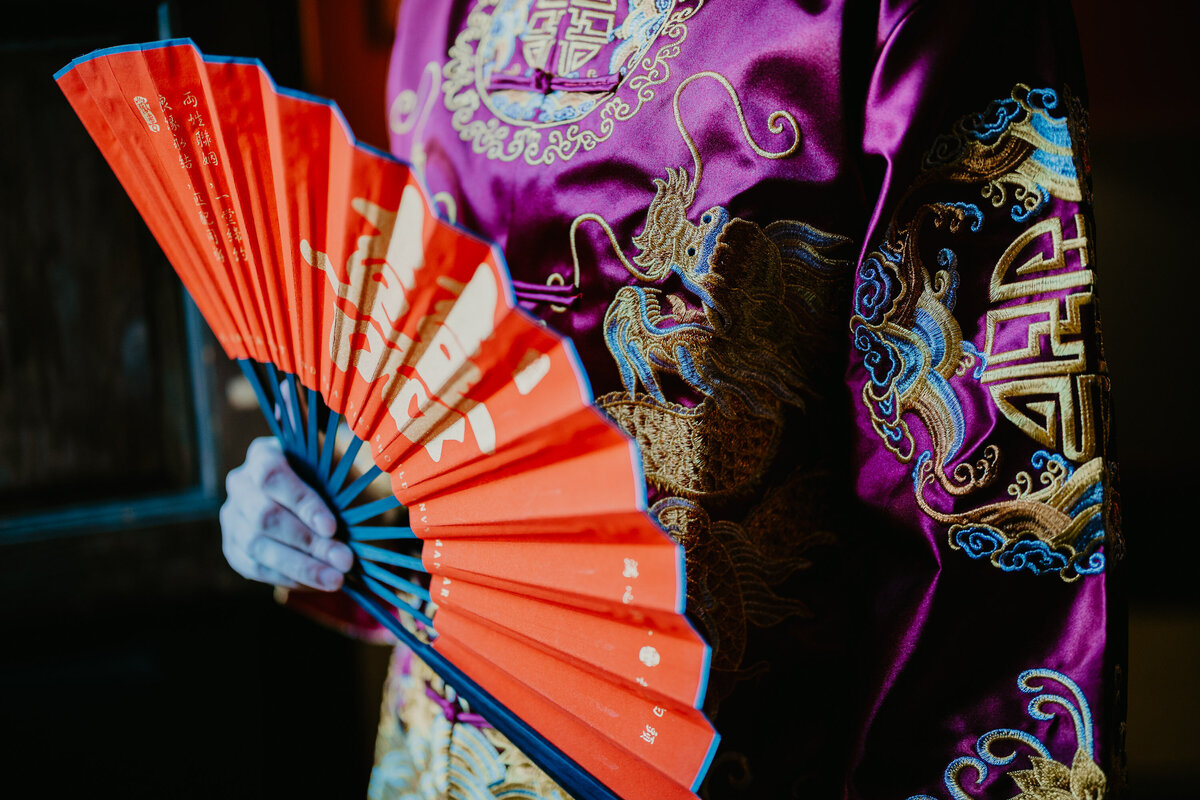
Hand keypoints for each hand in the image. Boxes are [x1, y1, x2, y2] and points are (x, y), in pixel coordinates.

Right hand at [221, 436, 353, 589]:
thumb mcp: (340, 471)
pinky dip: (289, 577)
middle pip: (266, 517)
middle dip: (309, 543)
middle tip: (344, 561)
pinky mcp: (234, 547)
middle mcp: (240, 483)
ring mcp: (232, 517)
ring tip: (335, 580)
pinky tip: (317, 583)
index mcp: (263, 454)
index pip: (273, 476)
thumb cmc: (333, 481)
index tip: (332, 527)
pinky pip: (256, 568)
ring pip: (259, 547)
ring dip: (301, 567)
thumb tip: (367, 501)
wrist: (319, 499)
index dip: (302, 503)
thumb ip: (342, 481)